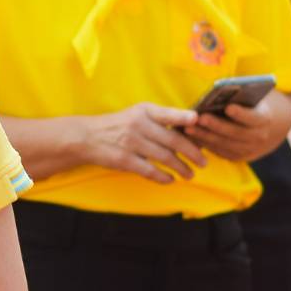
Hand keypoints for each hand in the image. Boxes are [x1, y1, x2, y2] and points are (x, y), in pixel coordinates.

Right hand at [79, 103, 207, 183]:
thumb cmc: (118, 125)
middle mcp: (138, 125)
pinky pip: (150, 171)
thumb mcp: (136, 114)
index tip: (197, 119)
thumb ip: (159, 120)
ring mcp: (131, 143)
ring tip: (190, 174)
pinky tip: (170, 179)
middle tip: (204, 162)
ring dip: (181, 168)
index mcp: (143, 111)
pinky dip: (163, 177)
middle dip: (192, 152)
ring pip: (165, 157)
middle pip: (172, 140)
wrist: (87, 137)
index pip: (167, 114)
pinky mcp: (125, 160)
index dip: (183, 117)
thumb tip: (189, 131)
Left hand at [183, 99, 288, 162]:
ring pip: (224, 144)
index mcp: (264, 119)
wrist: (264, 129)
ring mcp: (248, 150)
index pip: (253, 117)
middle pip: (235, 132)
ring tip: (188, 128)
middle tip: (199, 118)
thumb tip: (216, 93)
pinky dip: (204, 143)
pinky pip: (219, 151)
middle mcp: (259, 137)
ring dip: (205, 136)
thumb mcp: (249, 99)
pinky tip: (190, 136)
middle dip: (216, 126)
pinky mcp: (237, 157)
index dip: (241, 113)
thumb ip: (237, 97)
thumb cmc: (249, 106)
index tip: (228, 107)